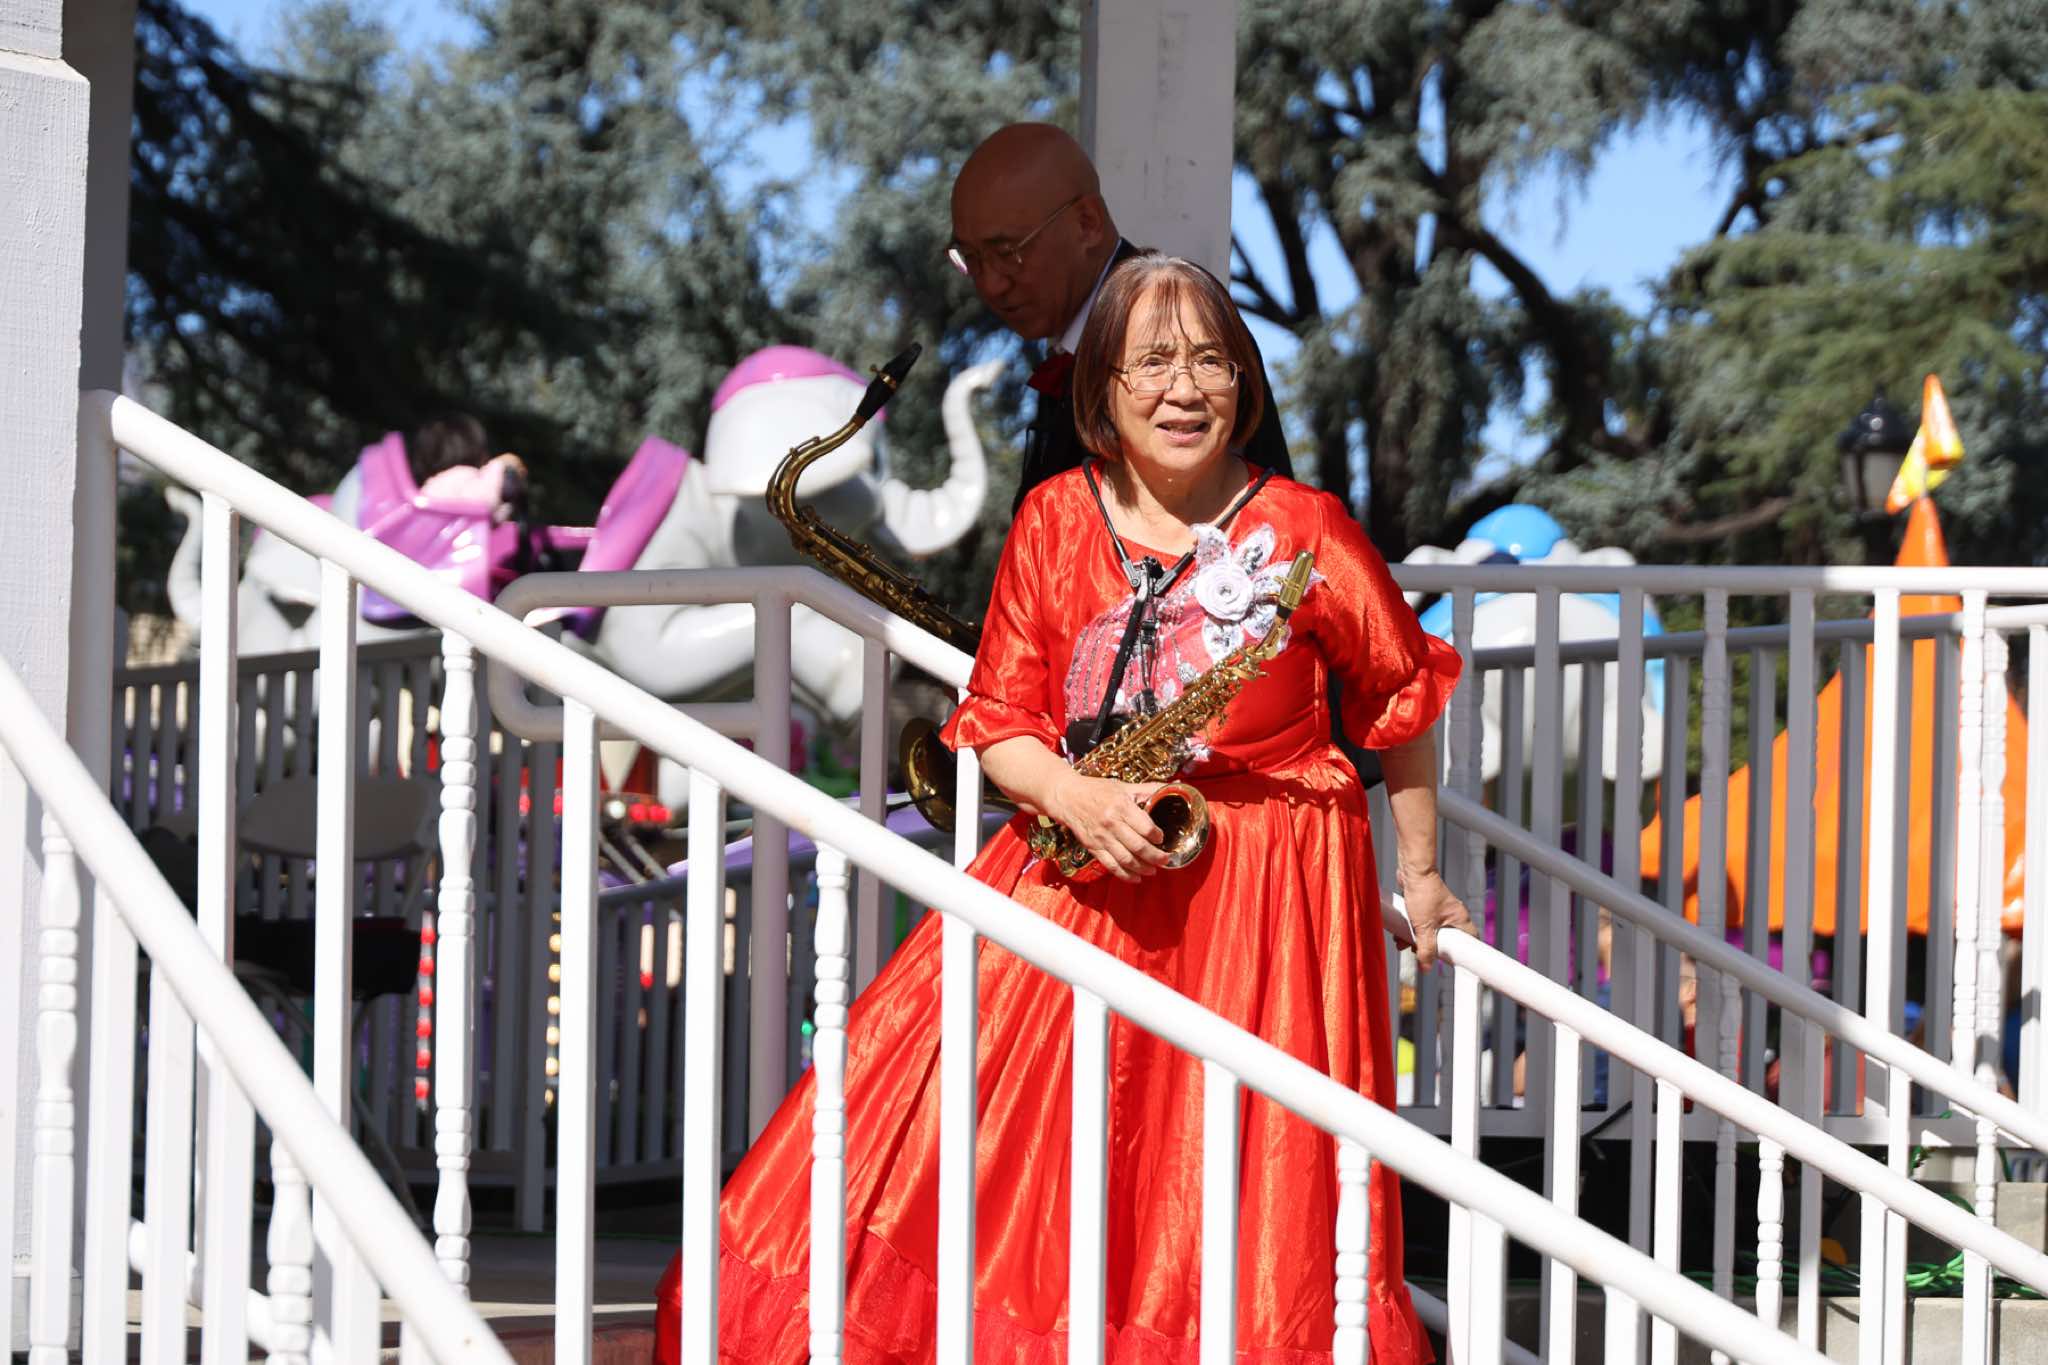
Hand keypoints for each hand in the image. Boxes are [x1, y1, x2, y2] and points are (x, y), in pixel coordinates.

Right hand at [1043, 773, 1170, 881]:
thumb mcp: (1123, 786)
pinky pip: (1111, 865)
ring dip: (1143, 868)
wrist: (1067, 797)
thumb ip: (1147, 789)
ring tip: (1154, 870)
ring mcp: (1101, 838)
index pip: (1145, 827)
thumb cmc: (1097, 790)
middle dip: (1155, 857)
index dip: (1157, 836)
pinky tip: (1136, 878)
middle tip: (1165, 859)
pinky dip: (1125, 875)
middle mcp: (1111, 823)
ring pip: (1126, 859)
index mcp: (1120, 806)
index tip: (1162, 838)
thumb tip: (1173, 786)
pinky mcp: (1093, 848)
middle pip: (1138, 847)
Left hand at [1396, 867, 1472, 971]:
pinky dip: (1413, 930)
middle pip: (1447, 940)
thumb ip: (1426, 948)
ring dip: (1418, 940)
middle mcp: (1453, 915)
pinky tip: (1401, 933)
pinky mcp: (1427, 908)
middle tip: (1424, 954)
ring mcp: (1440, 912)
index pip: (1469, 942)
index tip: (1451, 963)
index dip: (1462, 955)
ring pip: (1432, 933)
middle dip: (1432, 948)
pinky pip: (1422, 924)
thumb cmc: (1424, 891)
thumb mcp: (1424, 927)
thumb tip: (1427, 965)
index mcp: (1460, 919)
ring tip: (1406, 943)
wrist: (1411, 871)